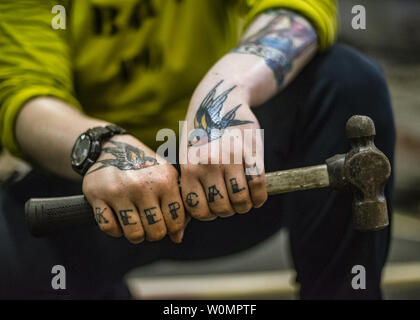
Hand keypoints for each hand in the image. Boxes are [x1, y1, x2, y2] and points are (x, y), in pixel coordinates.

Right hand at [82, 134, 185, 243]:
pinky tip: (118, 219)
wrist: (111, 147)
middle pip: (156, 231)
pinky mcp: (98, 196)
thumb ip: (176, 205)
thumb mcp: (165, 177)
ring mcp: (120, 191)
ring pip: (134, 234)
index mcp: (164, 181)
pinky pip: (109, 228)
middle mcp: (143, 186)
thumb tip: (177, 237)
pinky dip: (114, 229)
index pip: (175, 221)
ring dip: (135, 235)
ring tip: (135, 225)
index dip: (171, 228)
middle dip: (153, 234)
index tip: (165, 223)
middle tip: (149, 225)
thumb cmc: (143, 165)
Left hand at [180, 80, 266, 219]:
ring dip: (245, 205)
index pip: (198, 210)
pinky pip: (258, 186)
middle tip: (232, 203)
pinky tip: (258, 195)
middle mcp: (207, 165)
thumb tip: (178, 235)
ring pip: (241, 201)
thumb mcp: (185, 157)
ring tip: (245, 199)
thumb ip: (186, 190)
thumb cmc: (199, 135)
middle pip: (222, 208)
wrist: (218, 101)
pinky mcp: (250, 153)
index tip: (215, 208)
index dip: (209, 214)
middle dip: (229, 210)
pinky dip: (260, 197)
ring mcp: (230, 159)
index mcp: (188, 168)